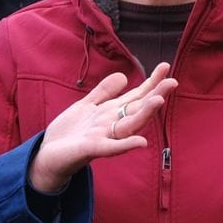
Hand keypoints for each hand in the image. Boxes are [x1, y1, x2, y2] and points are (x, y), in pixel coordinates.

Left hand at [29, 63, 177, 192]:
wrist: (48, 155)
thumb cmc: (69, 133)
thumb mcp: (86, 106)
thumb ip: (104, 92)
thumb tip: (124, 76)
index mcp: (111, 112)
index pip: (136, 96)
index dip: (150, 82)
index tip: (165, 66)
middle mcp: (112, 124)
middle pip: (138, 108)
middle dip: (155, 95)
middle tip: (173, 81)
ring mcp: (104, 137)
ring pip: (129, 125)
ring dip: (144, 114)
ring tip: (159, 100)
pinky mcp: (91, 149)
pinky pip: (111, 148)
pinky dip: (126, 145)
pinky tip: (142, 142)